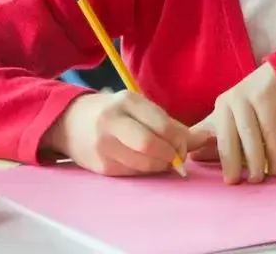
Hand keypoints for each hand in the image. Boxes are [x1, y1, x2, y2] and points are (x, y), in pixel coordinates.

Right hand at [43, 91, 193, 176]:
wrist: (69, 122)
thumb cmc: (113, 113)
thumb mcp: (138, 108)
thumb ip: (171, 124)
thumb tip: (205, 139)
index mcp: (127, 101)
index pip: (163, 125)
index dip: (180, 140)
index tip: (184, 144)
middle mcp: (112, 121)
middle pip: (152, 145)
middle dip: (171, 155)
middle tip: (176, 157)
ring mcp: (104, 145)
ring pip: (144, 164)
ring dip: (161, 166)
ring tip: (162, 160)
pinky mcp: (101, 166)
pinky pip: (133, 173)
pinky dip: (145, 171)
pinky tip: (144, 163)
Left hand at [189, 64, 275, 183]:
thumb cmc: (255, 105)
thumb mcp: (234, 118)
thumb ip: (216, 137)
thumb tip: (192, 157)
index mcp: (221, 108)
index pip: (212, 136)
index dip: (212, 157)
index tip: (220, 178)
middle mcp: (231, 101)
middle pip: (228, 136)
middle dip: (231, 161)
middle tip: (236, 182)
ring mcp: (249, 98)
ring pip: (250, 134)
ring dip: (255, 160)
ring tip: (258, 178)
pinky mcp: (268, 99)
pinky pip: (270, 131)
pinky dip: (274, 152)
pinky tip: (275, 167)